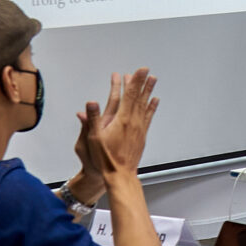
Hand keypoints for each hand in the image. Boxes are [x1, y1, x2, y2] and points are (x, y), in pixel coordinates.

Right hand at [75, 68, 158, 187]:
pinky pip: (148, 117)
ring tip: (153, 80)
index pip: (129, 95)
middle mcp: (133, 122)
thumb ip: (92, 119)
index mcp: (121, 120)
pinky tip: (154, 101)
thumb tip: (90, 103)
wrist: (120, 175)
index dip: (134, 81)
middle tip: (146, 70)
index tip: (140, 70)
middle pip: (138, 97)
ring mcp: (139, 128)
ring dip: (148, 91)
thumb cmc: (105, 158)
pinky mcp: (142, 135)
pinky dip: (152, 107)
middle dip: (142, 82)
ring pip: (145, 105)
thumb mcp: (93, 139)